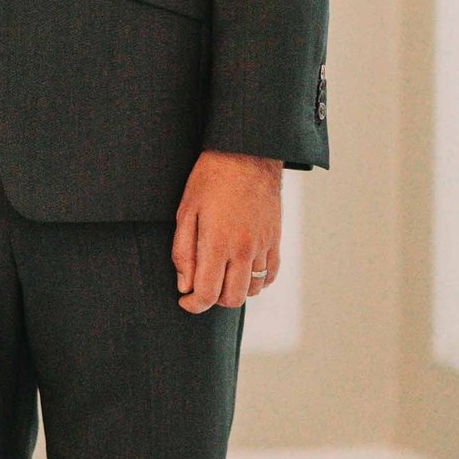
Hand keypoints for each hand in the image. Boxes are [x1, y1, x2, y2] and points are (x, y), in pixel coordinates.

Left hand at [172, 151, 280, 316]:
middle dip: (213, 300)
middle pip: (231, 299)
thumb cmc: (211, 178)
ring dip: (234, 290)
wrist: (247, 154)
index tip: (185, 299)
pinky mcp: (275, 240)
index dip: (193, 304)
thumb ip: (183, 252)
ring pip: (252, 290)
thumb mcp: (186, 211)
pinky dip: (257, 281)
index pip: (207, 294)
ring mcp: (262, 246)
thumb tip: (185, 285)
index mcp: (218, 243)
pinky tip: (242, 271)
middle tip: (201, 286)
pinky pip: (270, 275)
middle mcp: (244, 250)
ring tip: (221, 275)